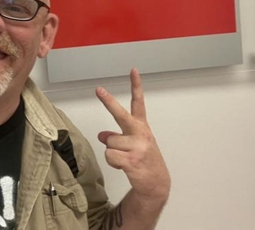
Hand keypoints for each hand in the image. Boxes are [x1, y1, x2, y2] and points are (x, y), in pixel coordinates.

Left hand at [96, 68, 169, 201]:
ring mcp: (137, 147)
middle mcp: (140, 133)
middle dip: (108, 102)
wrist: (156, 184)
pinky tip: (124, 166)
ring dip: (113, 152)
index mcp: (141, 127)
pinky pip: (109, 155)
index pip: (138, 102)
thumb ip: (118, 136)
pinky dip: (113, 162)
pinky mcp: (132, 160)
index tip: (133, 70)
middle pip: (121, 115)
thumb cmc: (144, 160)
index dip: (136, 85)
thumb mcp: (133, 145)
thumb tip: (102, 135)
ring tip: (125, 158)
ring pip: (109, 142)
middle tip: (98, 90)